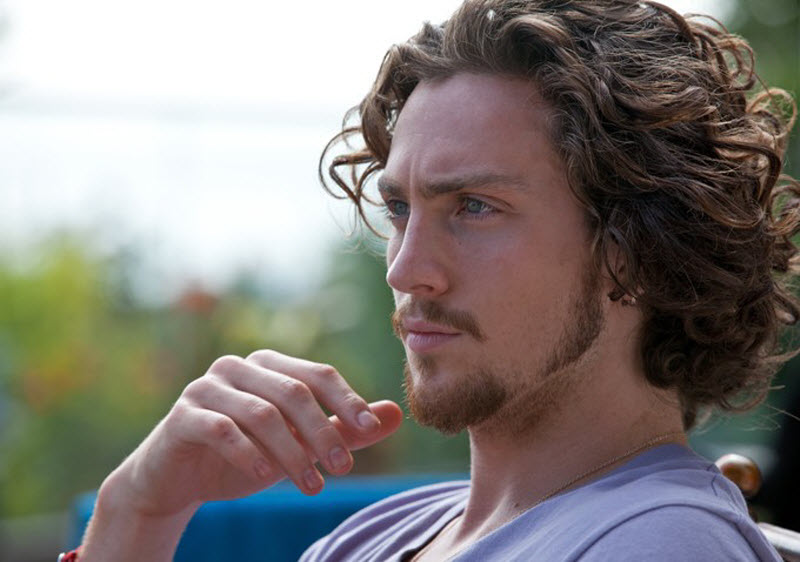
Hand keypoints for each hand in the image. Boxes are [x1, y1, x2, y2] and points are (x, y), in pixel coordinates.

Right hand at [104, 350, 403, 517]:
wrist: (177, 479)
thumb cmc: (245, 455)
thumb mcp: (299, 445)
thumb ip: (344, 428)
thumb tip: (395, 415)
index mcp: (270, 365)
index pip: (317, 374)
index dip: (346, 399)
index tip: (370, 429)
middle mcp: (238, 367)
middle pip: (293, 392)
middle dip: (323, 431)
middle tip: (343, 468)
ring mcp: (206, 388)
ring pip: (261, 413)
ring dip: (291, 453)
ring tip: (313, 486)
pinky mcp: (183, 416)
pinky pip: (221, 429)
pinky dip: (247, 453)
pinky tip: (264, 477)